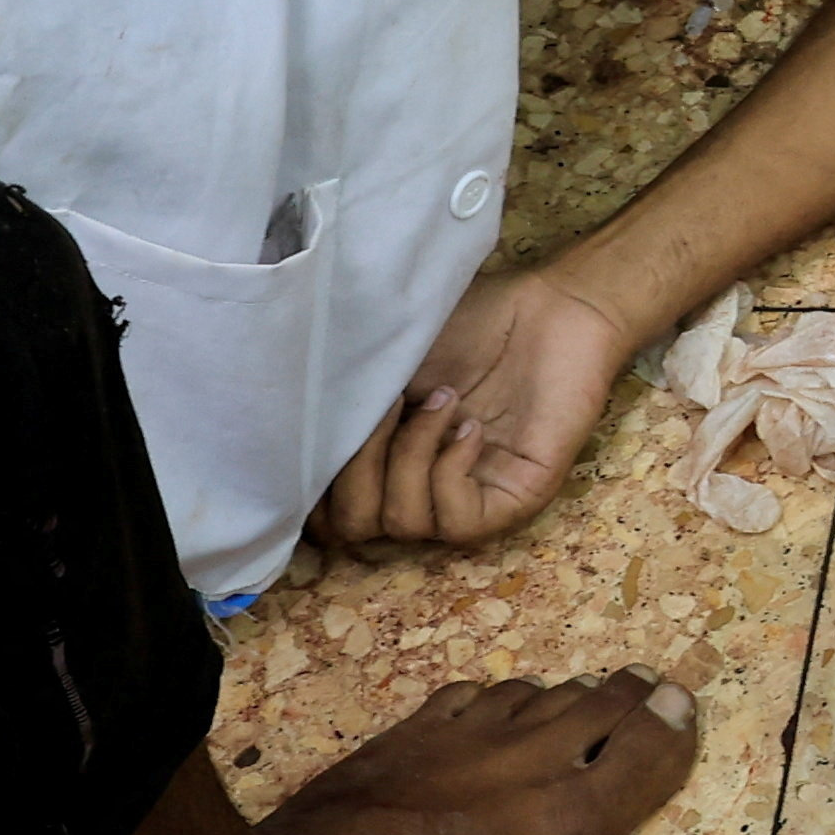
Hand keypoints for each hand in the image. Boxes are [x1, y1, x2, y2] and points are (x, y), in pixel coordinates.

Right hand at [326, 258, 646, 546]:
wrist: (551, 307)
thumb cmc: (470, 324)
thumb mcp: (383, 358)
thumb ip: (339, 399)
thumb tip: (284, 430)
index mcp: (378, 461)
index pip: (322, 513)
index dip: (307, 482)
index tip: (320, 426)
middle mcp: (415, 488)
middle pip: (349, 527)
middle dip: (354, 463)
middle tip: (389, 402)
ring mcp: (463, 498)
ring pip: (400, 522)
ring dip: (409, 455)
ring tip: (444, 401)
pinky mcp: (512, 501)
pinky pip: (456, 521)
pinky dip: (449, 471)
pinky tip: (470, 427)